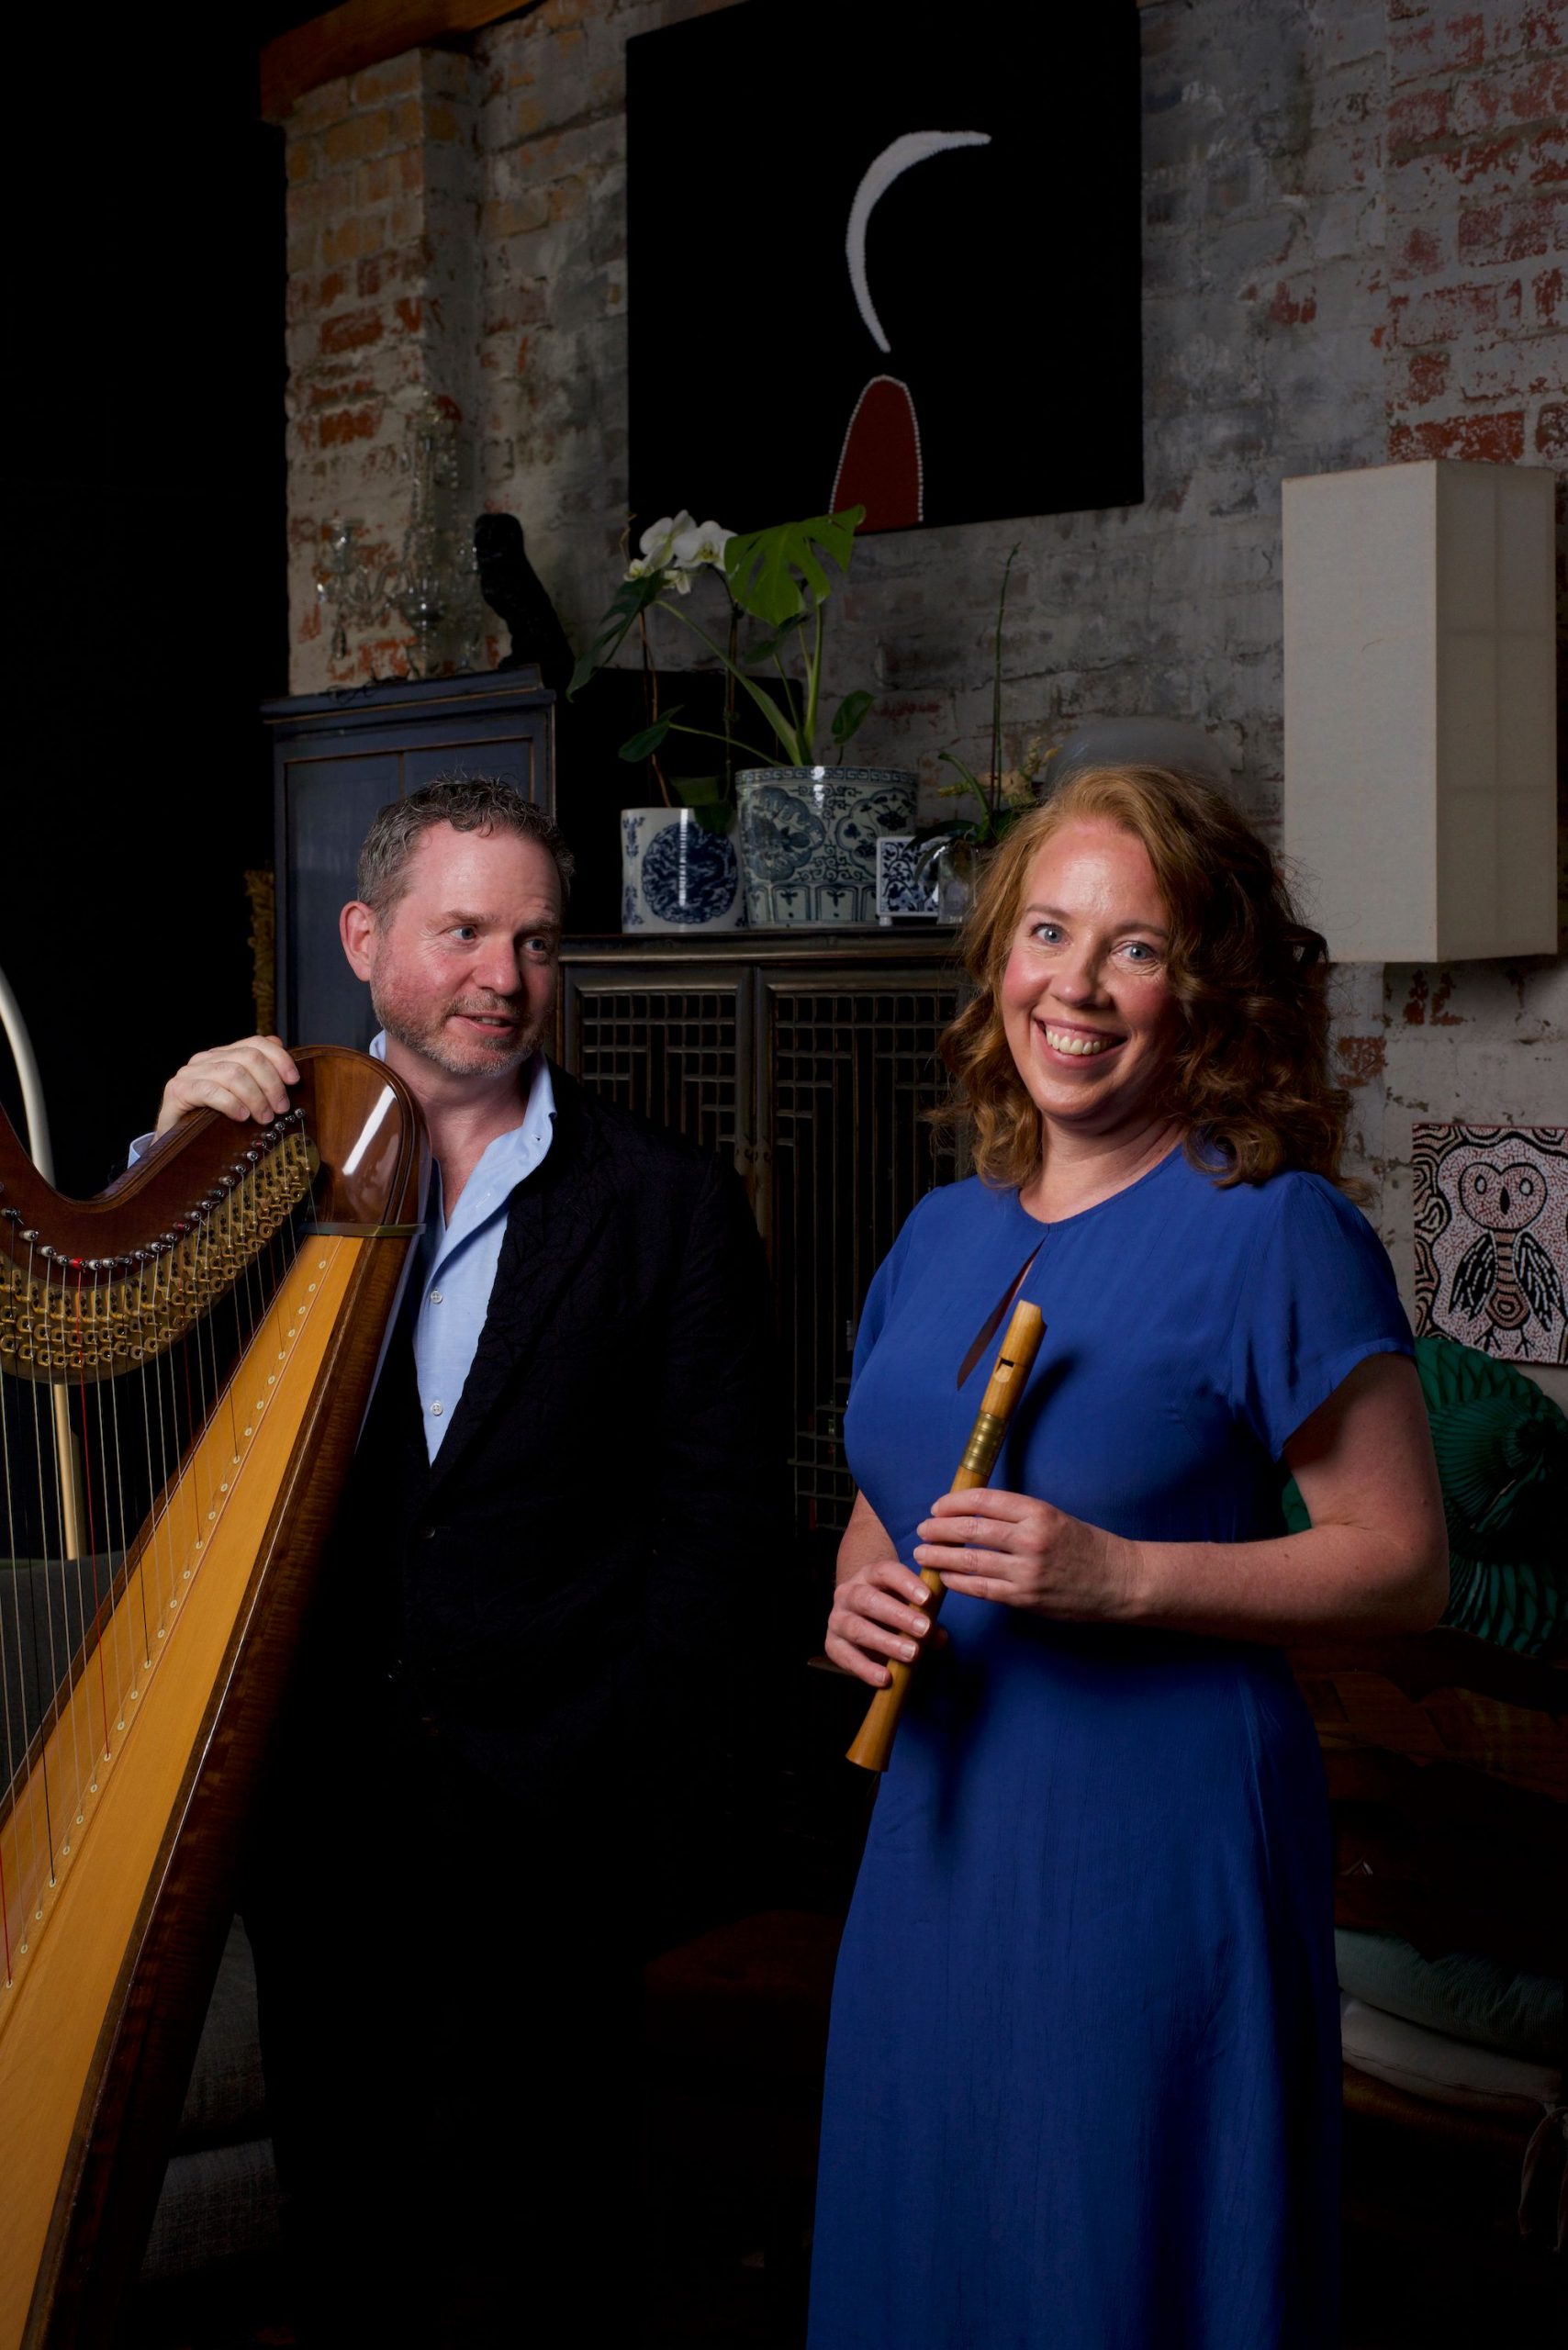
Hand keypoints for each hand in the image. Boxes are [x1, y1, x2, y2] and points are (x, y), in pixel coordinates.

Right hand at [153, 1036, 299, 1137]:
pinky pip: (209, 1090)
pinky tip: (241, 1116)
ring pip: (233, 1073)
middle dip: (271, 1083)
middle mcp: (205, 1059)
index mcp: (223, 1056)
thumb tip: (283, 1056)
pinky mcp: (178, 1090)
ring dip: (255, 1097)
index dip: (279, 1059)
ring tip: (264, 1117)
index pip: (256, 1043)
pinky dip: (231, 1103)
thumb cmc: (212, 1122)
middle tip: (280, 1108)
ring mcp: (189, 1073)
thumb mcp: (241, 1099)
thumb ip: (258, 1077)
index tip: (294, 1081)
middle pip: (248, 1057)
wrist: (175, 1142)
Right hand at [826, 1556, 943, 1688]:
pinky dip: (866, 1669)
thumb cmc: (892, 1609)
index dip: (906, 1583)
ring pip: (857, 1628)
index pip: (885, 1572)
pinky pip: (847, 1657)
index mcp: (870, 1576)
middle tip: (925, 1629)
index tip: (927, 1599)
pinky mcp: (832, 1644)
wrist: (859, 1617)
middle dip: (898, 1615)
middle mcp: (848, 1593)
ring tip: (912, 1654)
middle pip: (869, 1600)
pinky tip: (886, 1678)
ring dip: (886, 1642)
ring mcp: (837, 1619)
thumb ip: (926, 1619)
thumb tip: (940, 1637)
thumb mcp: (909, 1607)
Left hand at [914, 1488, 1140, 1622]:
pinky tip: (944, 1577)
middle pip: (971, 1529)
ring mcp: (1028, 1571)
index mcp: (1038, 1512)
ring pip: (971, 1560)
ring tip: (922, 1554)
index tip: (937, 1506)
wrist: (1120, 1581)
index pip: (984, 1501)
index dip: (953, 1503)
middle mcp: (1031, 1539)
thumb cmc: (1086, 1546)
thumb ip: (1017, 1516)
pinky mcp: (1026, 1598)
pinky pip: (982, 1588)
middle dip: (939, 1529)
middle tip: (921, 1530)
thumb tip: (970, 1514)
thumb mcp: (1054, 1517)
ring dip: (941, 1556)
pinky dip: (958, 1582)